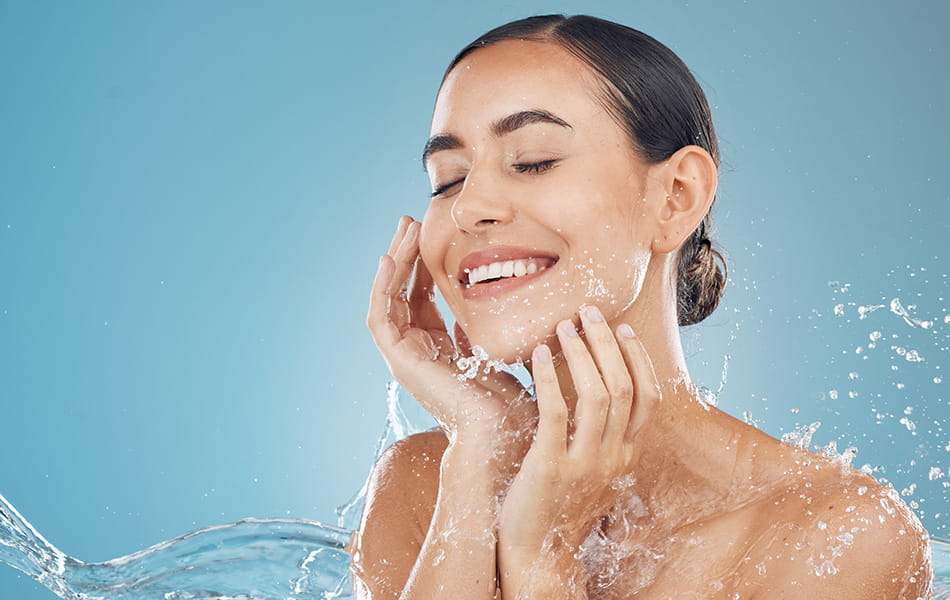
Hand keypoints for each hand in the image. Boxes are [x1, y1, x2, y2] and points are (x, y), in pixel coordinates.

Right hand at [366, 216, 534, 447]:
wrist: (502, 430)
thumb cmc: (507, 399)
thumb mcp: (490, 351)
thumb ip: (474, 330)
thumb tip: (474, 306)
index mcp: (436, 348)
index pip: (421, 298)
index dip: (422, 266)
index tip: (429, 233)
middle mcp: (415, 351)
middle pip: (401, 294)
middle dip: (405, 256)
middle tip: (410, 221)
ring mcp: (404, 356)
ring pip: (388, 299)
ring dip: (393, 262)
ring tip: (404, 229)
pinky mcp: (400, 361)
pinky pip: (380, 317)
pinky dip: (382, 288)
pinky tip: (390, 259)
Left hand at [497, 305, 658, 584]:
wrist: (539, 553)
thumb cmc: (559, 505)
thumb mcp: (594, 470)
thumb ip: (601, 436)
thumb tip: (595, 389)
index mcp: (628, 456)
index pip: (649, 397)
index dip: (637, 358)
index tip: (621, 328)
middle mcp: (614, 458)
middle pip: (624, 387)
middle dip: (606, 343)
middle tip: (589, 311)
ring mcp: (585, 464)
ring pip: (597, 395)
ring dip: (580, 353)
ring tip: (564, 325)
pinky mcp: (551, 467)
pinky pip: (555, 412)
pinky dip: (548, 377)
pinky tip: (537, 353)